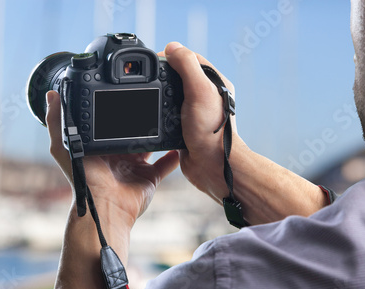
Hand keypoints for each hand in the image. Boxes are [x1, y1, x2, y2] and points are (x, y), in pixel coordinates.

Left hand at [45, 91, 178, 235]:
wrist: (105, 208)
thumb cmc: (83, 180)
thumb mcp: (63, 148)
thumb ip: (57, 122)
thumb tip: (51, 94)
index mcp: (101, 147)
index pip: (110, 124)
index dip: (117, 110)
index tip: (124, 94)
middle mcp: (119, 156)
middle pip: (133, 133)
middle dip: (141, 120)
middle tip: (150, 101)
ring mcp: (136, 167)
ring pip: (151, 146)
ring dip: (159, 134)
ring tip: (167, 115)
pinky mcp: (150, 178)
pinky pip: (166, 164)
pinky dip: (174, 155)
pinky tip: (180, 141)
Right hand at [162, 42, 248, 203]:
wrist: (211, 165)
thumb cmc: (211, 131)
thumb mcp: (200, 91)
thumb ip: (187, 66)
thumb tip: (171, 47)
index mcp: (214, 82)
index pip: (191, 59)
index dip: (173, 56)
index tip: (156, 59)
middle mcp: (206, 96)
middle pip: (179, 76)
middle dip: (164, 75)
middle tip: (149, 78)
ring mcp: (195, 112)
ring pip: (172, 95)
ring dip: (160, 94)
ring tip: (149, 95)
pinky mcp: (184, 127)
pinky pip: (168, 113)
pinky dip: (159, 112)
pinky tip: (152, 113)